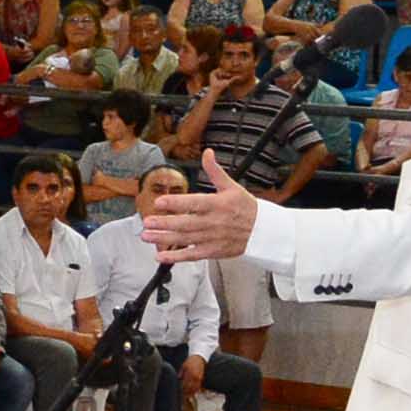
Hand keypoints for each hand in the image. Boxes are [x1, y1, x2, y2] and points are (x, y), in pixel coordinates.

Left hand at [145, 150, 260, 264]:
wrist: (263, 231)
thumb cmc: (246, 207)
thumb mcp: (232, 186)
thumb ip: (215, 171)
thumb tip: (207, 153)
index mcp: (218, 204)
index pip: (194, 203)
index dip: (176, 203)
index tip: (159, 202)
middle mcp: (213, 222)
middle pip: (186, 223)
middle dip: (164, 223)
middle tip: (146, 221)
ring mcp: (212, 238)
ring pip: (185, 239)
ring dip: (164, 238)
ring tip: (146, 235)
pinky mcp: (213, 251)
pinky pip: (192, 255)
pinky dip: (176, 257)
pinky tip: (161, 256)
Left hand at [180, 355, 207, 393]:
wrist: (199, 357)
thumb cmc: (190, 361)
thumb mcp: (183, 366)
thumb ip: (181, 373)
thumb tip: (178, 379)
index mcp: (188, 372)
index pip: (184, 383)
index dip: (182, 389)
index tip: (180, 392)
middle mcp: (194, 375)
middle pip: (190, 387)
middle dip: (187, 393)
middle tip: (184, 397)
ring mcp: (198, 377)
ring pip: (195, 387)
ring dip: (192, 392)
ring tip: (189, 396)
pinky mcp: (201, 377)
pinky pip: (199, 385)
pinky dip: (197, 389)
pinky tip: (194, 392)